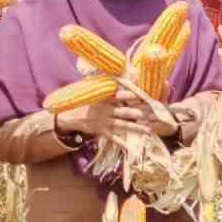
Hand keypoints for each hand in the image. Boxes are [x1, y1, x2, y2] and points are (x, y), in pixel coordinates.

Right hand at [55, 90, 175, 137]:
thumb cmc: (86, 99)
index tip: (143, 96)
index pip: (119, 96)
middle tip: (154, 115)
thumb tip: (123, 75)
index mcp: (104, 97)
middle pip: (125, 112)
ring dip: (136, 128)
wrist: (68, 114)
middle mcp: (104, 109)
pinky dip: (121, 142)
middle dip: (140, 113)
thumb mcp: (93, 88)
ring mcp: (102, 121)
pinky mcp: (100, 131)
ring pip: (122, 125)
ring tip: (149, 130)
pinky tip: (131, 146)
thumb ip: (107, 84)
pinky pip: (113, 137)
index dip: (131, 96)